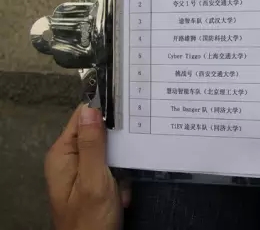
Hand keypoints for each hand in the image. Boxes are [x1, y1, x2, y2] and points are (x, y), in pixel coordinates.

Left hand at [45, 104, 130, 229]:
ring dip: (122, 168)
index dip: (105, 112)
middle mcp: (69, 158)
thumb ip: (92, 145)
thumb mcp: (94, 180)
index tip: (129, 114)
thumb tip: (91, 108)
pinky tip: (121, 195)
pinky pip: (113, 169)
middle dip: (118, 148)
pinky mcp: (93, 182)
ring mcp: (81, 171)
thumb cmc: (91, 219)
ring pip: (111, 152)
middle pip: (99, 133)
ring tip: (121, 186)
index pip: (83, 117)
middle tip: (125, 164)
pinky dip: (121, 181)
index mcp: (63, 154)